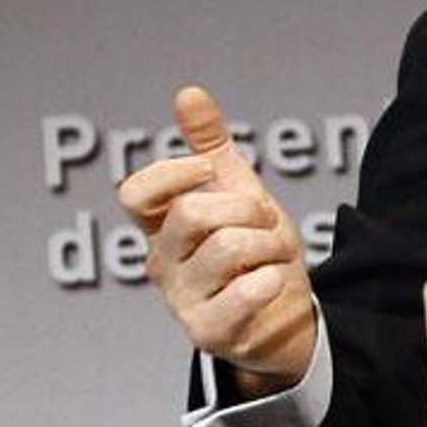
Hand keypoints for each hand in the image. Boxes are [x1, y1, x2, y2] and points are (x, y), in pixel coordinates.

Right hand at [118, 86, 316, 396]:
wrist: (290, 317)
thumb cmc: (258, 253)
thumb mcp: (238, 193)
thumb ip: (211, 146)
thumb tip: (188, 93)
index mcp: (161, 228)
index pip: (135, 194)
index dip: (174, 173)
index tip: (211, 172)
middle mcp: (162, 264)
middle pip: (191, 215)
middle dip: (246, 209)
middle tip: (267, 224)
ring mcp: (181, 302)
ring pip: (227, 249)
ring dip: (270, 244)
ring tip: (277, 256)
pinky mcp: (208, 333)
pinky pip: (245, 292)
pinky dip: (272, 279)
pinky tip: (275, 282)